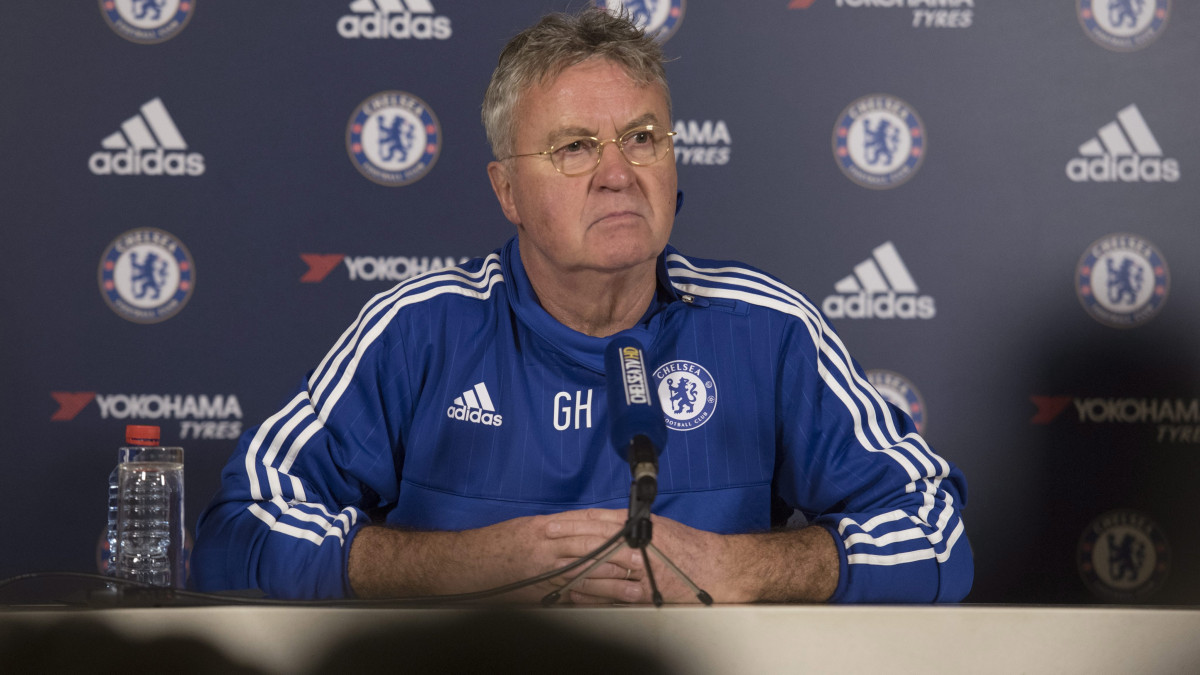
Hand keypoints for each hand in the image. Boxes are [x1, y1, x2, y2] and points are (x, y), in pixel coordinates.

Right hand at [349, 508, 633, 600]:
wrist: (460, 565)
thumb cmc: (491, 547)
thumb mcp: (523, 529)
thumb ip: (553, 531)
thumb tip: (582, 532)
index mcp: (543, 527)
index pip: (585, 525)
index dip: (611, 530)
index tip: (634, 531)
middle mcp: (545, 546)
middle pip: (590, 548)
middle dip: (619, 553)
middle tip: (647, 558)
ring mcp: (541, 571)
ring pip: (584, 574)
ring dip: (613, 579)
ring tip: (637, 584)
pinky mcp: (536, 592)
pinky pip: (568, 596)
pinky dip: (590, 599)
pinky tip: (607, 602)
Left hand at [544, 510, 746, 604]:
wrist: (714, 569)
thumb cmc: (688, 547)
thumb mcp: (658, 526)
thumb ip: (631, 526)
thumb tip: (604, 525)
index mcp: (640, 527)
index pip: (599, 520)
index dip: (573, 521)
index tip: (554, 522)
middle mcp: (638, 545)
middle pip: (594, 540)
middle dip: (567, 539)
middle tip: (546, 538)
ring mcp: (640, 570)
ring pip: (600, 565)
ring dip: (574, 566)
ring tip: (553, 566)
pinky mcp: (644, 592)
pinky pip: (612, 593)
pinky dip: (592, 592)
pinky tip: (575, 592)